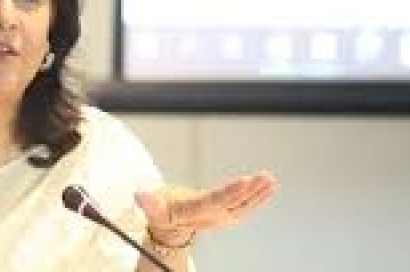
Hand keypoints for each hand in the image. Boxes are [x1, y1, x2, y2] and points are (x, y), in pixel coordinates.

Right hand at [135, 171, 277, 244]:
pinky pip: (246, 206)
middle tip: (263, 177)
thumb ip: (150, 204)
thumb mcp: (154, 210)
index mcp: (194, 211)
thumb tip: (140, 196)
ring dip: (259, 193)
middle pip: (234, 203)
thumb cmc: (164, 215)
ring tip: (269, 180)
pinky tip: (268, 187)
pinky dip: (258, 197)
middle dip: (251, 191)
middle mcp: (211, 216)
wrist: (171, 232)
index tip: (244, 181)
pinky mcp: (227, 214)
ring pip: (244, 205)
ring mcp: (221, 216)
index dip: (230, 192)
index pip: (214, 201)